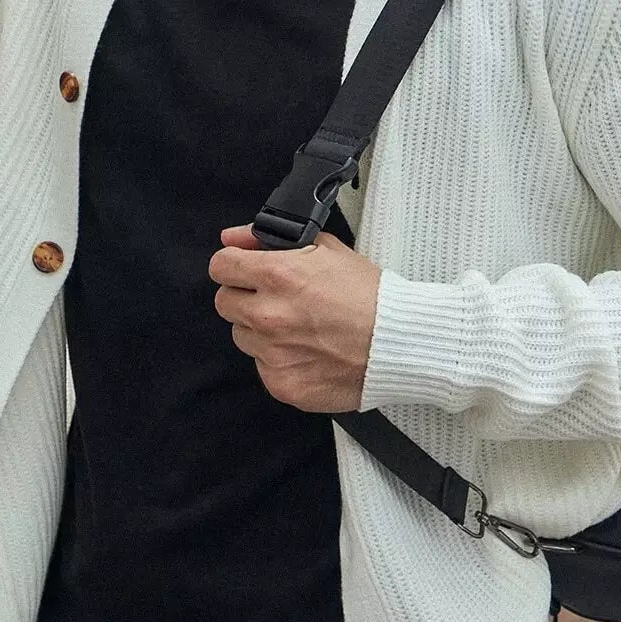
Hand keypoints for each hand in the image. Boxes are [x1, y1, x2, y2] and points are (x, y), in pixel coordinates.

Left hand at [208, 224, 381, 413]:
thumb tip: (232, 238)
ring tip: (299, 328)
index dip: (234, 265)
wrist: (399, 343)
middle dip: (246, 297)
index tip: (245, 270)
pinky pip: (264, 368)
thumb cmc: (370, 297)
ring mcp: (273, 354)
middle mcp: (268, 315)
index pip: (220, 266)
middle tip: (278, 300)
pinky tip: (308, 352)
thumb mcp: (326, 249)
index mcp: (277, 275)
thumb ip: (270, 240)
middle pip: (225, 302)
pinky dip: (280, 361)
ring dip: (262, 331)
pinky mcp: (282, 384)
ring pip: (243, 337)